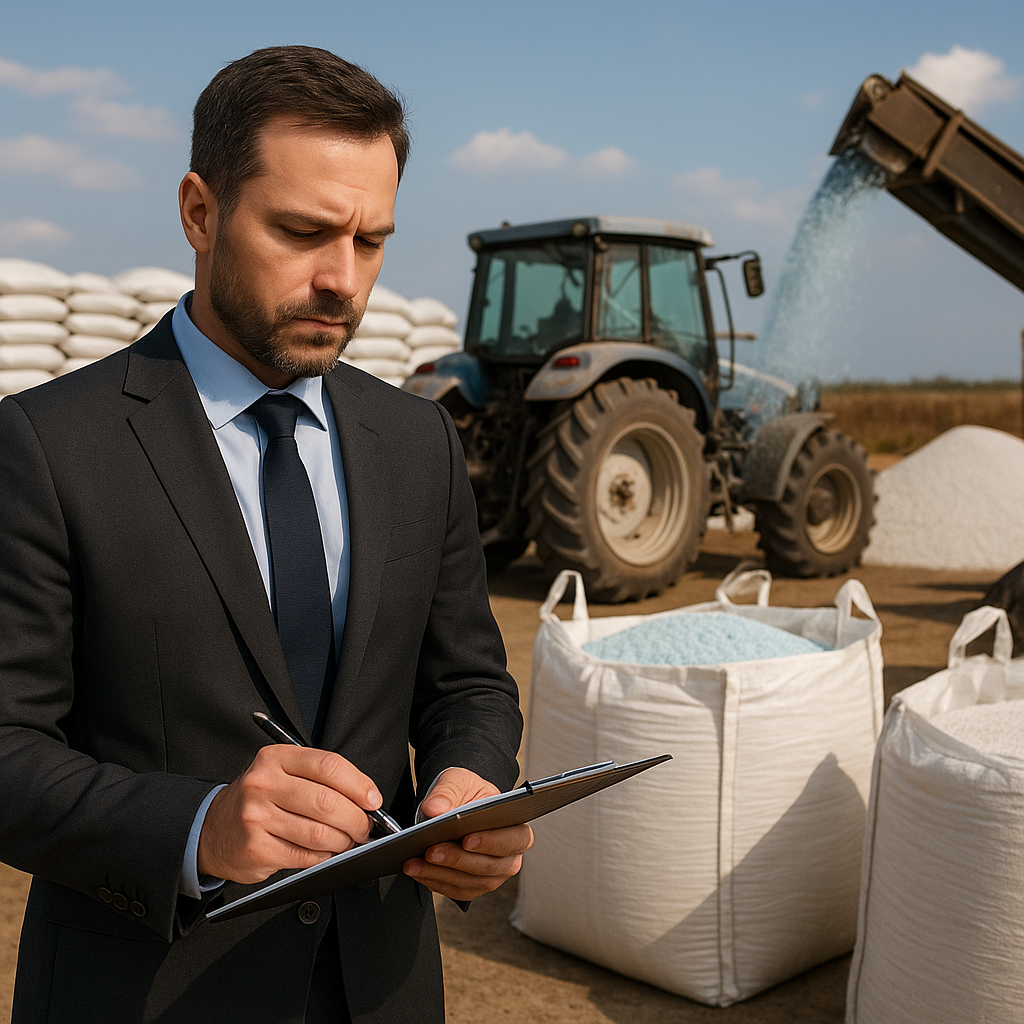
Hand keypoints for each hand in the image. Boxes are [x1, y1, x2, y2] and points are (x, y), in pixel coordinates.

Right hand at [198, 745, 381, 883]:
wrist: (212, 829)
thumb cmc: (260, 800)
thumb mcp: (282, 774)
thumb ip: (320, 780)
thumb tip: (367, 799)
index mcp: (276, 758)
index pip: (328, 766)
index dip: (359, 784)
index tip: (373, 800)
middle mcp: (263, 784)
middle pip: (326, 802)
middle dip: (356, 819)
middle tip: (364, 828)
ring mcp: (257, 817)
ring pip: (319, 833)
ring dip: (342, 842)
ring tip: (346, 842)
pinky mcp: (256, 849)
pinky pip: (305, 856)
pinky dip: (324, 857)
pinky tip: (325, 853)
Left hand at [403, 768, 533, 901]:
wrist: (456, 806)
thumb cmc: (467, 792)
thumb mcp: (458, 781)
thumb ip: (447, 792)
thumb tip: (434, 810)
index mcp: (517, 828)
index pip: (515, 839)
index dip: (492, 842)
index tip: (467, 840)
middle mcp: (509, 858)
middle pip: (488, 866)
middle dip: (456, 859)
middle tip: (431, 851)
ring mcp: (492, 876)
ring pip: (469, 882)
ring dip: (439, 873)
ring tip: (415, 862)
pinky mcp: (471, 887)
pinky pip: (454, 890)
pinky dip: (433, 881)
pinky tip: (416, 869)